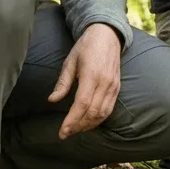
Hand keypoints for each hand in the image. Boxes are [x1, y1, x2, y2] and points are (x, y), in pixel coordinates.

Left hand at [49, 24, 122, 139]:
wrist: (107, 35)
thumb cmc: (86, 47)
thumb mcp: (70, 61)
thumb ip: (62, 83)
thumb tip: (52, 100)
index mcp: (91, 75)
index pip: (82, 104)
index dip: (72, 120)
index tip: (62, 131)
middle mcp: (105, 82)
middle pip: (92, 112)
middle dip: (78, 126)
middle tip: (66, 133)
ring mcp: (113, 86)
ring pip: (102, 113)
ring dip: (88, 125)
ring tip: (75, 129)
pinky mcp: (117, 87)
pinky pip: (109, 108)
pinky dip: (99, 119)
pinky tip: (88, 122)